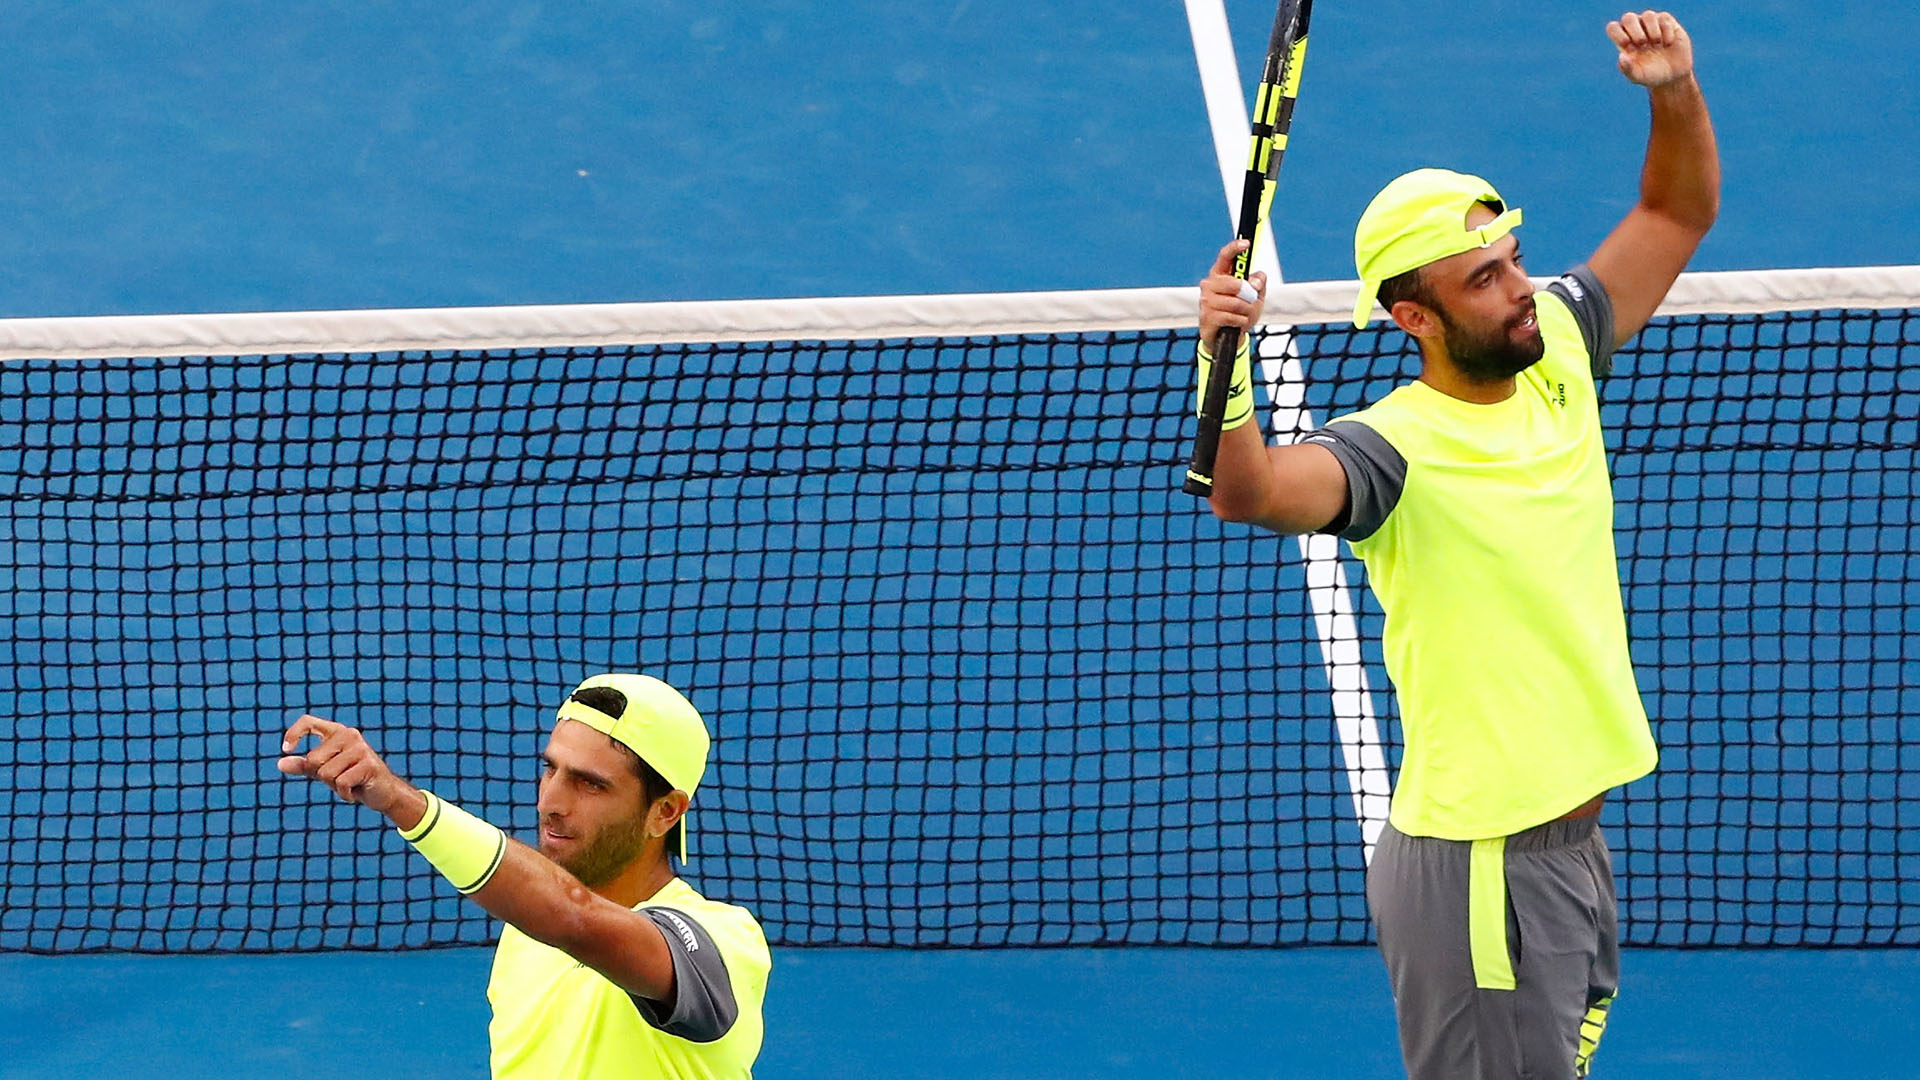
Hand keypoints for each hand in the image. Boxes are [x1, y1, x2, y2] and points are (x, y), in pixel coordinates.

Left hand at [278, 714, 423, 824]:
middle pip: (313, 759)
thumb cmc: (351, 779)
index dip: (294, 733)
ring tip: (349, 785)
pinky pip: (341, 783)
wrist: (382, 792)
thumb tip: (280, 763)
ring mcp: (360, 748)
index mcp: (337, 732)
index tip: (286, 749)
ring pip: (326, 773)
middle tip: (340, 779)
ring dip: (334, 786)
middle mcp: (349, 735)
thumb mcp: (324, 771)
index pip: (309, 722)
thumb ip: (304, 766)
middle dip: (320, 776)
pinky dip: (344, 794)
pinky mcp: (368, 764)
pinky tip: (355, 793)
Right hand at [1198, 239, 1266, 349]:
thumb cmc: (1239, 312)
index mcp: (1221, 274)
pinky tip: (1236, 323)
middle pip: (1236, 284)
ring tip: (1243, 315)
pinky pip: (1232, 316)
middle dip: (1249, 295)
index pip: (1225, 256)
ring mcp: (1206, 300)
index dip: (1235, 248)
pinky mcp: (1206, 316)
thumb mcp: (1256, 296)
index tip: (1246, 244)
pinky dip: (1240, 321)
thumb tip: (1255, 281)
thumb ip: (1258, 284)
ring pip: (1236, 303)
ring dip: (1246, 311)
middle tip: (1250, 301)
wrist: (1225, 338)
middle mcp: (1210, 284)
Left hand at [1608, 10, 1692, 87]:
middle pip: (1628, 18)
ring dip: (1652, 31)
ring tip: (1657, 45)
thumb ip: (1627, 69)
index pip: (1613, 28)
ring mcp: (1652, 23)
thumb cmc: (1652, 75)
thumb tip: (1621, 56)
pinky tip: (1668, 44)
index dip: (1618, 35)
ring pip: (1647, 15)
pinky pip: (1663, 18)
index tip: (1628, 47)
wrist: (1674, 74)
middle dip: (1635, 31)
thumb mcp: (1638, 77)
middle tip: (1643, 45)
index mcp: (1624, 40)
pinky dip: (1666, 32)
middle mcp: (1636, 28)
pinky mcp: (1667, 21)